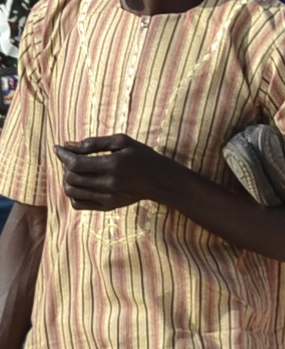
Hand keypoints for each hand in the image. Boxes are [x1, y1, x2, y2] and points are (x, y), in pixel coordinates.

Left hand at [55, 135, 181, 212]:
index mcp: (114, 165)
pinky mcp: (108, 206)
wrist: (161, 181)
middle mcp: (110, 183)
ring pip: (72, 192)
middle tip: (71, 158)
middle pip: (72, 178)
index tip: (58, 148)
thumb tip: (68, 145)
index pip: (76, 163)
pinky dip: (73, 194)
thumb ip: (95, 142)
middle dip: (65, 166)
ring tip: (75, 171)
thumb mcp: (123, 142)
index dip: (63, 155)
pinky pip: (78, 204)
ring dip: (68, 180)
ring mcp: (108, 197)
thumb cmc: (142, 156)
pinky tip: (81, 184)